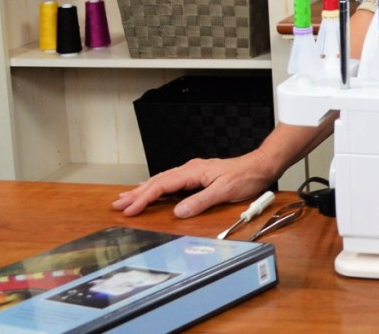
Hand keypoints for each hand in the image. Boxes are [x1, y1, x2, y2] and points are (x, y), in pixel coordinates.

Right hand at [111, 148, 278, 218]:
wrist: (261, 166)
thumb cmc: (246, 176)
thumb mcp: (224, 191)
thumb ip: (201, 201)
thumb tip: (178, 212)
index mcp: (193, 171)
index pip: (162, 185)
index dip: (143, 198)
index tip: (129, 209)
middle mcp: (191, 169)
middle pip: (157, 181)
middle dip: (136, 193)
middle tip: (117, 204)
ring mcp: (194, 172)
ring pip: (163, 180)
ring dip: (144, 190)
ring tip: (127, 198)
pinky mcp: (198, 176)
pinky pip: (171, 182)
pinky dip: (158, 187)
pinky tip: (153, 191)